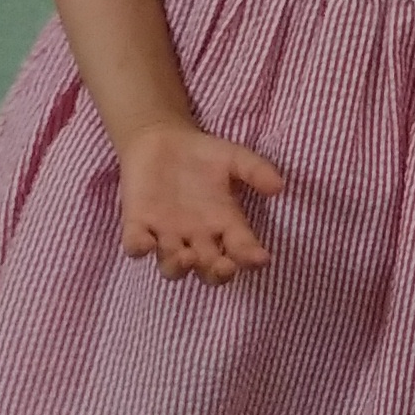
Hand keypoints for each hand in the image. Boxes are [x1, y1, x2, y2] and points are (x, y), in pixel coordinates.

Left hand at [114, 122, 285, 282]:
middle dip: (217, 274)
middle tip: (223, 265)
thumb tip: (279, 186)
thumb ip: (255, 170)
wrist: (160, 140)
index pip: (242, 251)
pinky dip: (138, 248)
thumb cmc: (202, 154)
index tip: (259, 258)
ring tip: (185, 254)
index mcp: (224, 225)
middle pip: (209, 271)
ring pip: (172, 267)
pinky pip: (136, 246)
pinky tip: (144, 241)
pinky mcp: (138, 225)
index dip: (251, 259)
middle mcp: (197, 238)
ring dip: (179, 266)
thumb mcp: (234, 157)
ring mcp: (167, 235)